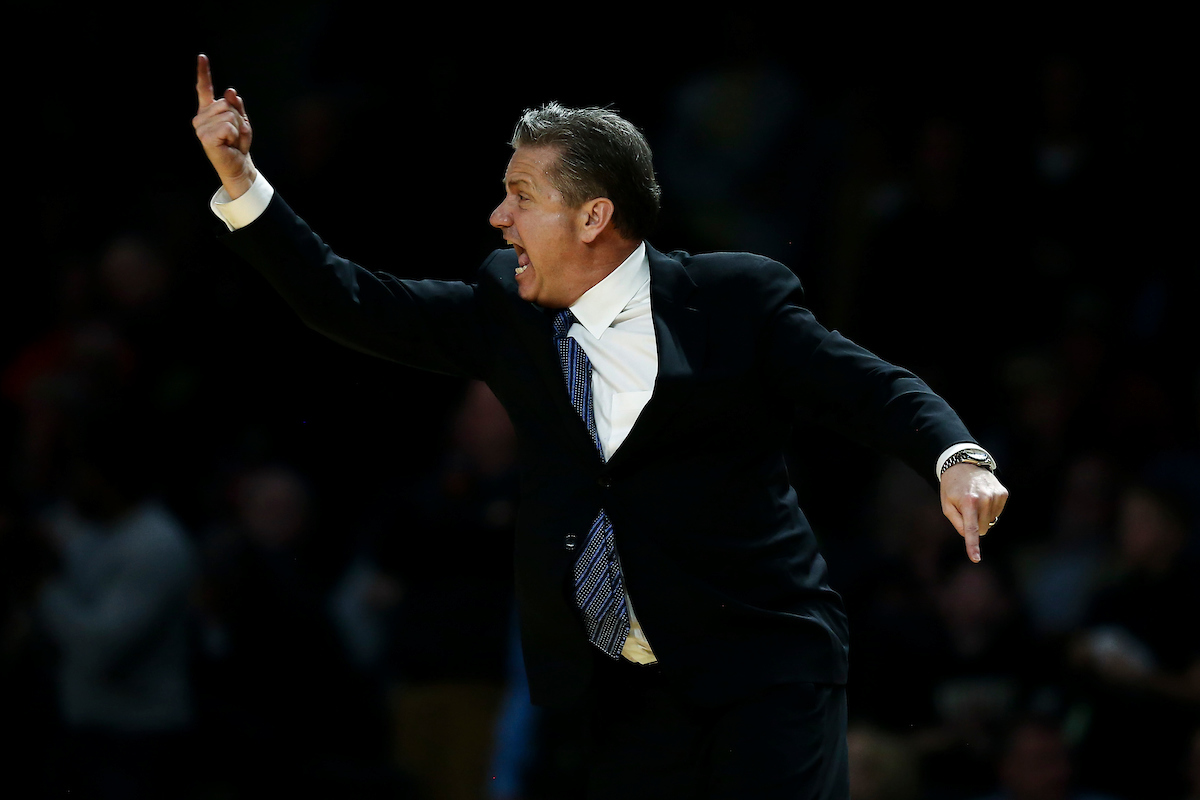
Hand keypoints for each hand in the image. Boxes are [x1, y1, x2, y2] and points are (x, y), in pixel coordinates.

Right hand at [192, 54, 256, 198]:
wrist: (238, 164)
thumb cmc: (238, 143)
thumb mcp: (241, 121)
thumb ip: (236, 106)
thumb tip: (230, 91)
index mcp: (208, 111)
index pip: (204, 89)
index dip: (203, 72)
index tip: (202, 57)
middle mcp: (201, 117)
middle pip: (226, 104)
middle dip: (238, 119)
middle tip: (234, 134)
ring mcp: (201, 127)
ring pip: (228, 115)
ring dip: (237, 128)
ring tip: (232, 140)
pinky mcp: (205, 137)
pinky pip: (227, 126)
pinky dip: (234, 135)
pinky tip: (228, 143)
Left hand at [940, 463, 1008, 562]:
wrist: (964, 464)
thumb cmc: (952, 487)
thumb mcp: (946, 504)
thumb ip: (957, 522)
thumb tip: (971, 535)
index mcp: (968, 502)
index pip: (971, 529)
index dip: (973, 546)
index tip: (976, 559)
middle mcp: (984, 499)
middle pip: (982, 529)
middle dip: (974, 525)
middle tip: (966, 510)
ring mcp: (996, 496)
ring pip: (991, 522)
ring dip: (982, 517)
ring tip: (974, 501)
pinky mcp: (1003, 494)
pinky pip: (998, 513)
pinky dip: (990, 510)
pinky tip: (983, 498)